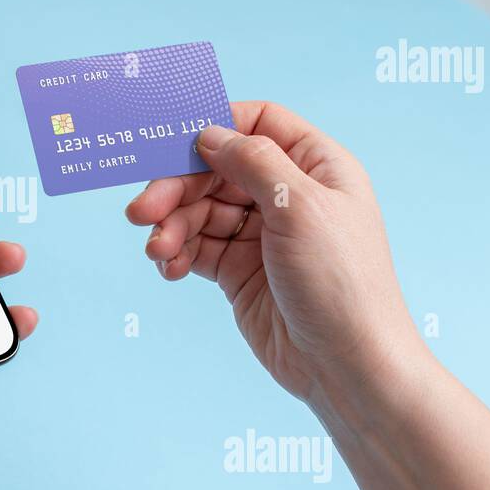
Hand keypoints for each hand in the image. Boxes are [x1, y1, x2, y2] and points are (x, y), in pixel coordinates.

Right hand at [125, 101, 420, 408]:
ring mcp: (262, 234)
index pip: (258, 124)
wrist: (347, 366)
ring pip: (200, 210)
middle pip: (217, 170)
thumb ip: (254, 162)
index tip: (173, 143)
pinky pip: (197, 247)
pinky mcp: (239, 271)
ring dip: (172, 225)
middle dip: (177, 187)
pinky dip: (177, 253)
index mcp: (316, 166)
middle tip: (142, 211)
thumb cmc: (341, 283)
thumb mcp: (302, 207)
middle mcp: (288, 195)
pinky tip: (168, 267)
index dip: (216, 127)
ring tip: (158, 250)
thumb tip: (210, 134)